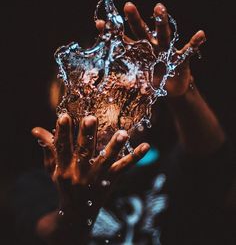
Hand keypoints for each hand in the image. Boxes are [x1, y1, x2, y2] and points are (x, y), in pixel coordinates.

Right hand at [32, 114, 149, 241]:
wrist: (77, 213)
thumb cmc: (64, 183)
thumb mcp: (52, 168)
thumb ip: (47, 147)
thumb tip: (35, 129)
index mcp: (63, 167)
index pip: (61, 148)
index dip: (62, 132)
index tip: (64, 116)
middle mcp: (80, 173)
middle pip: (84, 153)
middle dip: (87, 136)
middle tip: (91, 119)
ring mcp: (96, 178)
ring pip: (106, 161)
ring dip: (115, 147)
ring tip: (123, 133)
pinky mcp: (110, 181)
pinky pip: (124, 168)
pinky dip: (135, 157)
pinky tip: (147, 146)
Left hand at [96, 2, 205, 96]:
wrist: (170, 89)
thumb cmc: (152, 80)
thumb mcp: (138, 79)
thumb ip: (124, 76)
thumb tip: (102, 79)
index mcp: (139, 52)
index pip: (123, 41)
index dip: (112, 33)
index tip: (98, 24)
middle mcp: (152, 47)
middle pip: (142, 31)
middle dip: (134, 19)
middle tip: (127, 6)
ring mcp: (166, 51)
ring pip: (163, 34)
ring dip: (161, 22)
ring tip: (159, 7)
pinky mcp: (181, 59)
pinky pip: (189, 50)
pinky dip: (195, 43)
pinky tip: (201, 34)